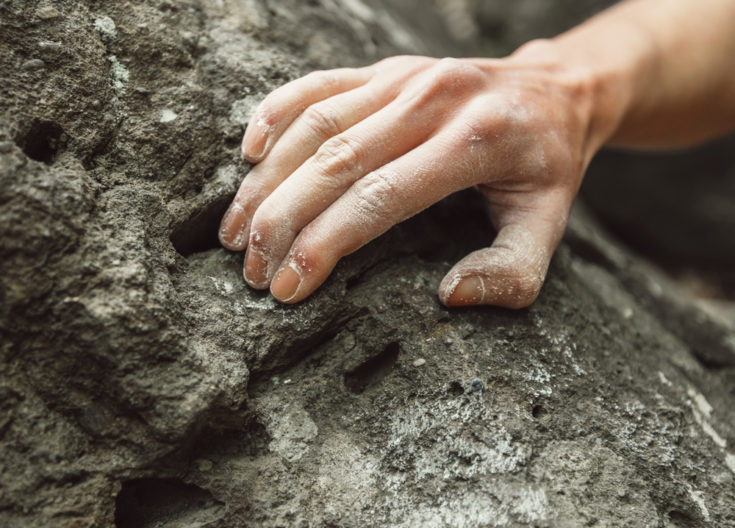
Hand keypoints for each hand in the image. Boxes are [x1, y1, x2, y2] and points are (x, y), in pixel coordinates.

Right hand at [219, 47, 598, 307]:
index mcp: (473, 142)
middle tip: (248, 270)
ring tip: (234, 230)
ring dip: (266, 180)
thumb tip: (448, 296)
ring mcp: (403, 77)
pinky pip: (317, 85)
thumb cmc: (547, 167)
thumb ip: (511, 272)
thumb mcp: (551, 224)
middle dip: (281, 222)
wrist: (556, 90)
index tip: (287, 287)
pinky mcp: (384, 69)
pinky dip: (275, 114)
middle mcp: (431, 100)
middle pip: (333, 163)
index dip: (324, 246)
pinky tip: (248, 154)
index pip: (378, 198)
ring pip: (314, 125)